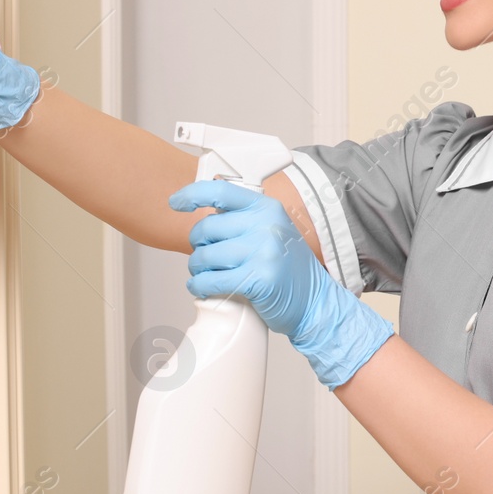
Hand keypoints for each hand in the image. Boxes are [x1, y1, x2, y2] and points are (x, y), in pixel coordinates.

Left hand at [167, 178, 395, 389]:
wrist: (316, 302)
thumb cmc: (289, 269)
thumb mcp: (274, 231)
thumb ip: (245, 220)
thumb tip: (205, 215)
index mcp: (267, 208)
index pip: (220, 191)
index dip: (192, 195)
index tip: (176, 203)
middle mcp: (265, 226)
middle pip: (206, 229)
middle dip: (197, 246)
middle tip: (203, 257)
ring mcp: (262, 252)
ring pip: (204, 257)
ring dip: (197, 269)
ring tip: (205, 275)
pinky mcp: (257, 280)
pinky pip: (210, 281)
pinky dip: (200, 287)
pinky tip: (203, 289)